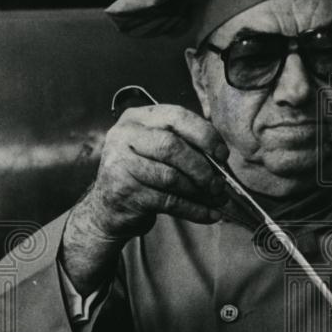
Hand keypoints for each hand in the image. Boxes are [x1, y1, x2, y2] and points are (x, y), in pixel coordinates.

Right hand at [86, 103, 229, 237]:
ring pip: (171, 176)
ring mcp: (121, 164)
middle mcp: (125, 136)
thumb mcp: (157, 150)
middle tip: (218, 183)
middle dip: (202, 167)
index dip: (205, 134)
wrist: (109, 207)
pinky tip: (209, 214)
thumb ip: (185, 146)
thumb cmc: (142, 174)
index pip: (177, 117)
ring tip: (215, 199)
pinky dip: (194, 209)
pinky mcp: (126, 193)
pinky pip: (169, 201)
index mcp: (138, 118)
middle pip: (172, 147)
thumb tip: (220, 160)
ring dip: (200, 191)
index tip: (222, 154)